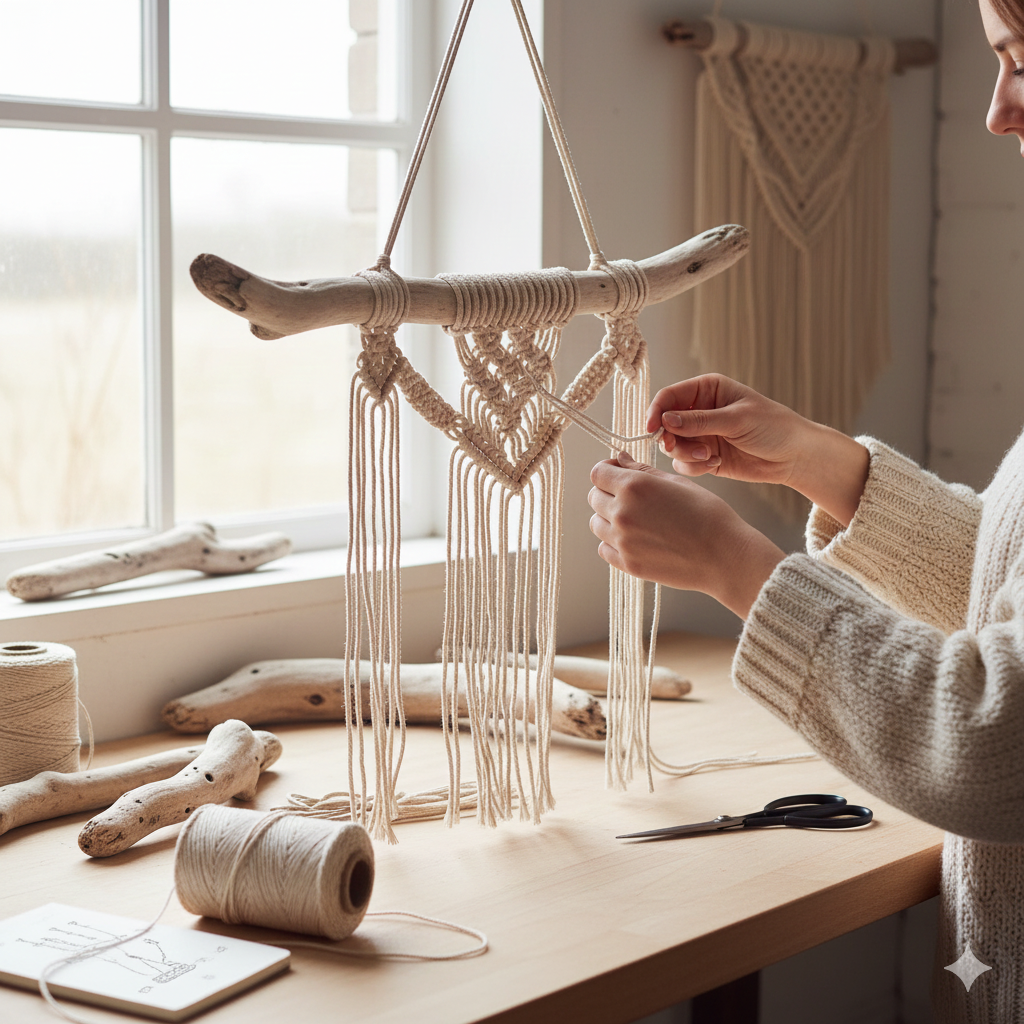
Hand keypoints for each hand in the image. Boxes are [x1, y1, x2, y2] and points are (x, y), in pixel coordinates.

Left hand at [588, 452, 784, 619]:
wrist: (724, 556)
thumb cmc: (707, 515)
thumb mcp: (676, 483)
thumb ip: (642, 470)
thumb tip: (620, 459)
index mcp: (634, 486)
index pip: (597, 473)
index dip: (606, 470)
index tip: (617, 474)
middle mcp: (622, 512)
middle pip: (594, 497)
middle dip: (608, 493)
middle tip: (631, 498)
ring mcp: (622, 541)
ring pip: (596, 523)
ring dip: (608, 518)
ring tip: (636, 520)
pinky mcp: (627, 564)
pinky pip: (604, 548)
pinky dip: (613, 542)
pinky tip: (635, 539)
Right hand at [647, 374, 868, 526]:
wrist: (794, 456)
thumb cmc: (773, 427)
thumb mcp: (737, 420)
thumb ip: (700, 421)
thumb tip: (665, 420)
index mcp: (706, 390)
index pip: (669, 397)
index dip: (656, 412)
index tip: (650, 429)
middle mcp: (699, 410)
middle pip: (665, 424)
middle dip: (673, 439)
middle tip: (683, 449)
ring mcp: (701, 434)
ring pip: (673, 446)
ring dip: (687, 454)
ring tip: (710, 457)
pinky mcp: (704, 456)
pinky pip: (684, 463)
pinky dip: (696, 467)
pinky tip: (717, 463)